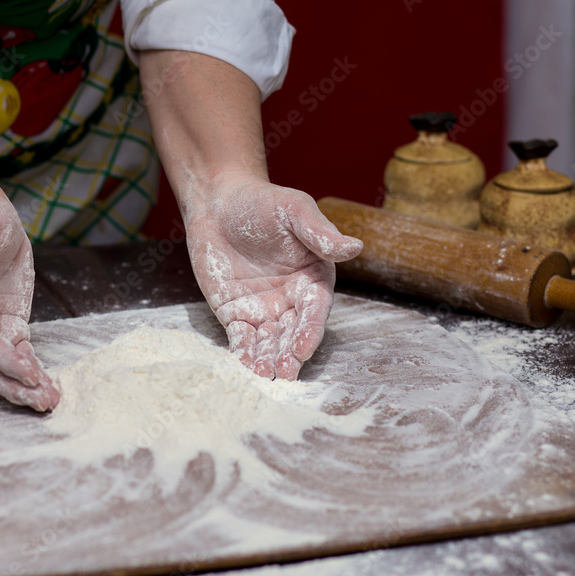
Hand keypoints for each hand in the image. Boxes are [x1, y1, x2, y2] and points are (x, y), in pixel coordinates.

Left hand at [186, 179, 362, 379]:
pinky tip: (242, 365)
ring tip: (262, 374)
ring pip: (269, 340)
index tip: (302, 348)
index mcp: (313, 278)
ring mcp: (263, 309)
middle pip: (292, 332)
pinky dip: (243, 352)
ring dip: (267, 358)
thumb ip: (320, 233)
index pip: (314, 311)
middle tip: (283, 372)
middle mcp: (291, 299)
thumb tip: (355, 248)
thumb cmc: (263, 202)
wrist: (219, 201)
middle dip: (288, 353)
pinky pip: (241, 338)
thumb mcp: (294, 210)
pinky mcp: (236, 313)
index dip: (309, 330)